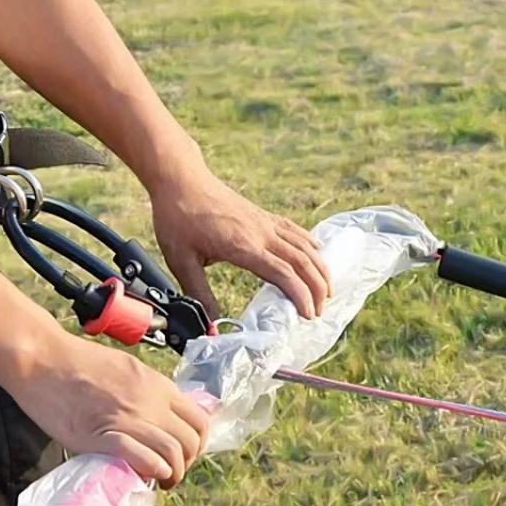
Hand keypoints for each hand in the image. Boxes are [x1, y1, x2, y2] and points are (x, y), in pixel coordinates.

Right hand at [4, 330, 208, 488]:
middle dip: (186, 463)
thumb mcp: (132, 369)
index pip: (200, 421)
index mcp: (160, 387)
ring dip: (172, 475)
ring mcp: (128, 420)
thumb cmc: (82, 362)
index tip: (186, 453)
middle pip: (189, 441)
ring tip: (161, 482)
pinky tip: (149, 476)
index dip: (198, 443)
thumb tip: (167, 414)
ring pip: (172, 453)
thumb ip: (152, 392)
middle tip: (172, 472)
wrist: (44, 360)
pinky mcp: (102, 437)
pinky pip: (141, 458)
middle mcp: (151, 404)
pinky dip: (152, 469)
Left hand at [149, 169, 332, 319]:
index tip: (308, 315)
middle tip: (319, 312)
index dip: (300, 295)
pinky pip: (295, 231)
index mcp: (244, 246)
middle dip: (316, 288)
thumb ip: (198, 295)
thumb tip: (210, 327)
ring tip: (327, 290)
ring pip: (304, 246)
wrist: (180, 178)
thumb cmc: (178, 217)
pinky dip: (311, 244)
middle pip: (302, 262)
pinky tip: (319, 252)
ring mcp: (265, 222)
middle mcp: (261, 233)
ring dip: (320, 269)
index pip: (282, 273)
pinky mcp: (264, 216)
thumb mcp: (181, 261)